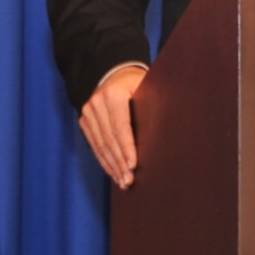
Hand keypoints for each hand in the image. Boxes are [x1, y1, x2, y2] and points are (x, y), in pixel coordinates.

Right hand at [79, 65, 146, 188]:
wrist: (114, 72)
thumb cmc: (138, 83)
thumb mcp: (148, 87)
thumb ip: (155, 104)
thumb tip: (169, 130)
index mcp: (114, 94)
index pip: (120, 127)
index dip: (127, 148)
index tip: (134, 165)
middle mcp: (97, 103)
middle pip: (109, 139)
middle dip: (119, 162)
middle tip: (129, 181)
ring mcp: (88, 112)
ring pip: (100, 145)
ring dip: (111, 166)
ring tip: (123, 182)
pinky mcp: (84, 120)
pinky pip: (94, 144)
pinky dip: (104, 160)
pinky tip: (113, 172)